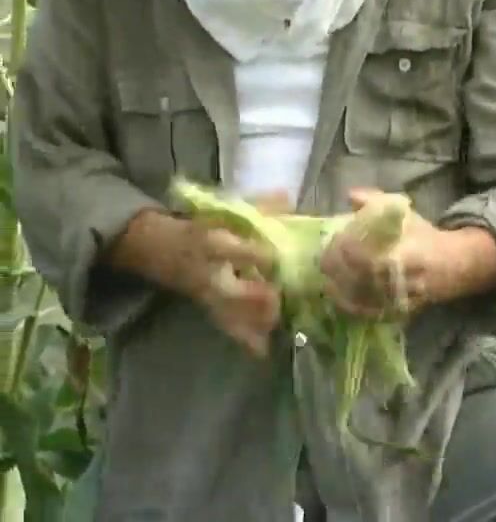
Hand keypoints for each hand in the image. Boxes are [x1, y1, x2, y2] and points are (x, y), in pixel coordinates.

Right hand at [108, 193, 291, 356]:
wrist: (151, 245)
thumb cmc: (194, 225)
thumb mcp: (221, 211)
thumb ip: (257, 206)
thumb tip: (288, 197)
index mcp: (211, 241)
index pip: (233, 249)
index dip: (258, 254)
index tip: (281, 257)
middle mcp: (207, 270)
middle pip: (229, 289)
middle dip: (254, 297)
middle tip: (277, 299)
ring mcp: (205, 292)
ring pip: (228, 313)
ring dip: (251, 324)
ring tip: (274, 333)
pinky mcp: (205, 305)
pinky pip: (225, 324)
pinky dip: (243, 338)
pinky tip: (262, 352)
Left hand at [320, 189, 495, 318]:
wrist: (456, 265)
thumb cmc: (426, 236)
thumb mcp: (405, 214)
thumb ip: (376, 202)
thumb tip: (350, 194)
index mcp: (405, 252)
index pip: (366, 255)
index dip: (344, 250)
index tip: (332, 243)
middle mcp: (404, 279)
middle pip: (361, 279)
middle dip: (338, 271)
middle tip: (323, 264)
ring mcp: (402, 298)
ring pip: (365, 299)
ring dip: (341, 292)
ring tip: (327, 282)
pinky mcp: (400, 312)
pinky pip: (372, 313)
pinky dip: (354, 308)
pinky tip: (340, 300)